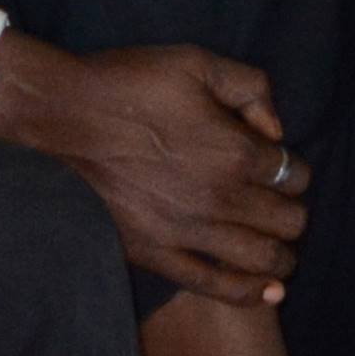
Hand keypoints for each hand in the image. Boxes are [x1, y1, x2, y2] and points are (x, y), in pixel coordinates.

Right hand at [0, 35, 304, 303]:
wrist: (58, 119)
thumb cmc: (129, 85)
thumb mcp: (199, 63)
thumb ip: (251, 89)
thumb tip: (275, 129)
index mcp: (234, 150)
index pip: (293, 174)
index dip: (295, 170)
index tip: (282, 167)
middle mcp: (219, 198)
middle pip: (286, 222)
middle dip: (294, 214)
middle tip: (286, 208)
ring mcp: (187, 232)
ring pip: (259, 259)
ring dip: (282, 257)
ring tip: (284, 253)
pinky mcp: (155, 255)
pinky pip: (213, 285)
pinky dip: (248, 292)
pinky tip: (268, 292)